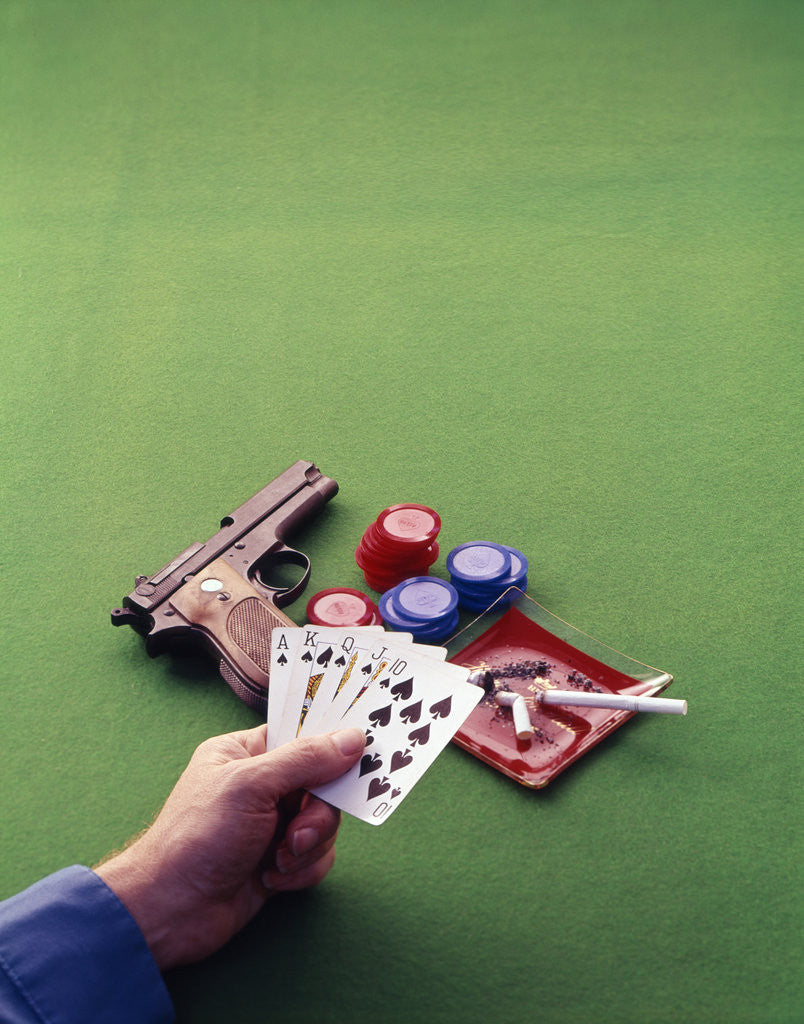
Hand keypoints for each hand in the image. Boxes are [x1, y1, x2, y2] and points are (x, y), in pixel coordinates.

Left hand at [95, 724, 364, 969]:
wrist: (171, 912)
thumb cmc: (198, 837)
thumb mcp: (252, 785)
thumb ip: (306, 759)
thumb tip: (353, 737)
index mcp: (245, 752)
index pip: (301, 735)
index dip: (330, 745)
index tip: (359, 753)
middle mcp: (261, 784)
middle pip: (322, 783)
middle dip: (316, 813)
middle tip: (296, 832)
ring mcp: (271, 824)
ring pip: (324, 822)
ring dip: (307, 846)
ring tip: (278, 861)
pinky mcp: (279, 860)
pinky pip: (318, 856)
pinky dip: (301, 870)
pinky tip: (272, 879)